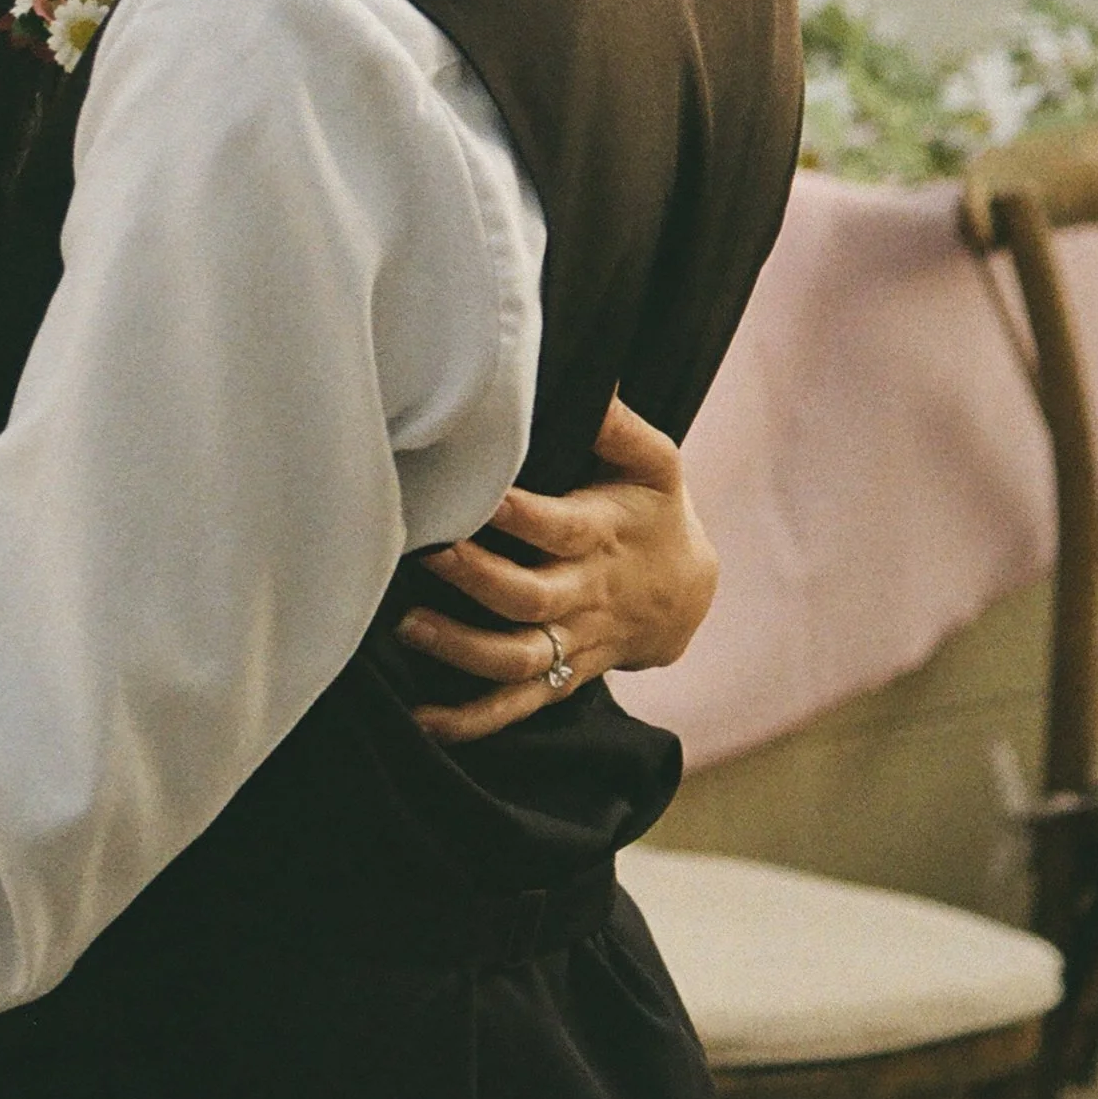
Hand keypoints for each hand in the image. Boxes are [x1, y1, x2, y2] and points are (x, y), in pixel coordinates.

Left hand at [396, 396, 716, 743]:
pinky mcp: (561, 674)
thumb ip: (617, 425)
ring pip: (519, 659)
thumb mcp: (655, 462)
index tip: (471, 492)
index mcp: (602, 534)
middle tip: (423, 554)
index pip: (555, 526)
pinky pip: (517, 705)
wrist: (688, 592)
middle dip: (474, 580)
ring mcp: (573, 641)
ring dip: (463, 650)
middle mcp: (584, 594)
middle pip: (528, 597)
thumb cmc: (653, 510)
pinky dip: (472, 720)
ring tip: (408, 628)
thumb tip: (592, 377)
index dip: (514, 513)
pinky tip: (422, 721)